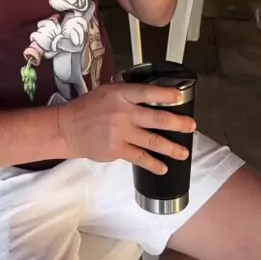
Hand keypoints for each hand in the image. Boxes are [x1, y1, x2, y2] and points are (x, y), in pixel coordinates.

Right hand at [58, 82, 195, 171]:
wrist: (68, 128)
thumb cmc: (89, 107)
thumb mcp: (107, 91)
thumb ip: (127, 92)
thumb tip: (149, 93)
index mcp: (120, 94)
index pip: (147, 92)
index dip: (166, 95)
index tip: (180, 97)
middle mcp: (123, 112)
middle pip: (156, 118)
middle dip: (177, 123)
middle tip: (192, 126)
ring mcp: (121, 133)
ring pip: (152, 141)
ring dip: (171, 147)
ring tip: (184, 152)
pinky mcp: (117, 150)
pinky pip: (140, 158)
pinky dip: (153, 164)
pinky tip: (163, 168)